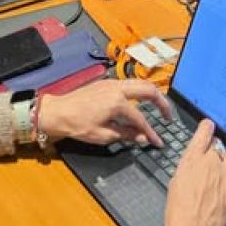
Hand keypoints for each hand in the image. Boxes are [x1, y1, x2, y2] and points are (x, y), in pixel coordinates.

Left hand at [37, 79, 170, 146]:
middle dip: (162, 103)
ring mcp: (112, 83)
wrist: (58, 112)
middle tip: (168, 117)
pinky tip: (139, 102)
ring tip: (158, 107)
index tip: (158, 142)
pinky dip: (139, 91)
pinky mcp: (106, 83)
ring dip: (152, 94)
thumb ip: (126, 134)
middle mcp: (117, 88)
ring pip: (140, 83)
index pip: (141, 119)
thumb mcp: (103, 135)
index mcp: (118, 102)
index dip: (151, 133)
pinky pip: (129, 84)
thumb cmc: (78, 125)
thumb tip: (142, 138)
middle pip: (148, 90)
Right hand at [155, 119, 225, 225]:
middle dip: (218, 150)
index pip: (205, 130)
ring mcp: (224, 178)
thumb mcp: (176, 183)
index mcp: (191, 159)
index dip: (208, 128)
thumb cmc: (177, 213)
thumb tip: (197, 165)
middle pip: (220, 143)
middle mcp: (209, 164)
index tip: (209, 128)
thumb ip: (189, 168)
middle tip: (215, 162)